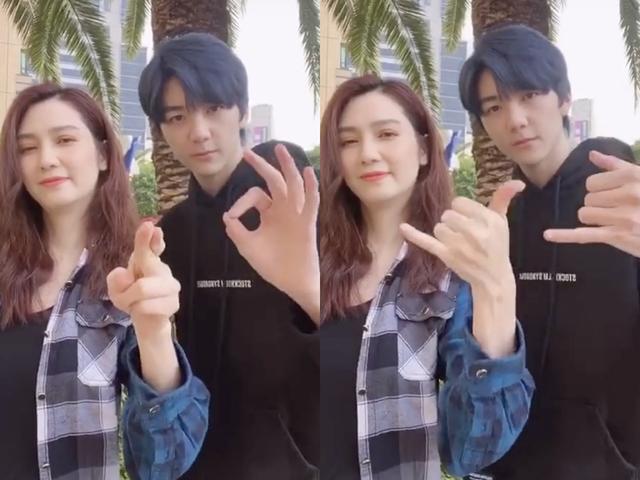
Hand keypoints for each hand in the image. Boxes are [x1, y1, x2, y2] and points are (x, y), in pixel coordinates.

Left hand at [107, 222, 180, 338]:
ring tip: (133, 304)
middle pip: (147, 264)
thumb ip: (116, 279)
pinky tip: (143, 310)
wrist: (149, 322)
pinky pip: (145, 306)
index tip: (149, 226)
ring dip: (130, 299)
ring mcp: (171, 286)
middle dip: (130, 280)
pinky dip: (137, 310)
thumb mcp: (116, 288)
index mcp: (149, 260)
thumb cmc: (133, 298)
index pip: (150, 246)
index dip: (148, 237)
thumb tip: (125, 275)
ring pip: (142, 288)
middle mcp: (163, 269)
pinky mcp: (173, 303)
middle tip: (126, 295)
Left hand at [223, 145, 319, 322]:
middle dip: (262, 166)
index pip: (254, 195)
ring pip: (293, 184)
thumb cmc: (272, 265)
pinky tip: (308, 171)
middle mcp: (283, 208)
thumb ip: (236, 231)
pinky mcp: (308, 221)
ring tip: (280, 149)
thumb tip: (227, 216)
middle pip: (274, 180)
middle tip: (248, 152)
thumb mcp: (248, 247)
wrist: (291, 281)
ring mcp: (296, 213)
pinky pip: (311, 201)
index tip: (232, 218)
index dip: (240, 203)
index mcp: (268, 212)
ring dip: (287, 166)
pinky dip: (311, 186)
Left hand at [400, 180, 523, 358]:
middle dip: (453, 221)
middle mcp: (475, 232)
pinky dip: (413, 235)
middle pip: (448, 214)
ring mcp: (459, 245)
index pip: (461, 203)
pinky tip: (402, 227)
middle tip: (464, 232)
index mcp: (489, 221)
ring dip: (445, 232)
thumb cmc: (496, 246)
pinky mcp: (446, 255)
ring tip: (458, 242)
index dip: (462, 209)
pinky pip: (426, 241)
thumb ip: (503, 199)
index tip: (470, 219)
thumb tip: (517, 182)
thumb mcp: (502, 222)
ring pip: (439, 226)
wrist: (493, 277)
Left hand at [544, 151, 639, 256]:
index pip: (592, 182)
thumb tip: (592, 154)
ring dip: (594, 219)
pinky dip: (564, 235)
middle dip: (598, 205)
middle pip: (588, 199)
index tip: (613, 195)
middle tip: (619, 211)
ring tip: (615, 222)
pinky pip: (583, 234)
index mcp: (633, 177)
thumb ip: (616, 165)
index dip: (599, 190)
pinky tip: (548, 235)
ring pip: (584, 214)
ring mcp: (622, 217)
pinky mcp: (617, 236)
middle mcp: (628, 194)